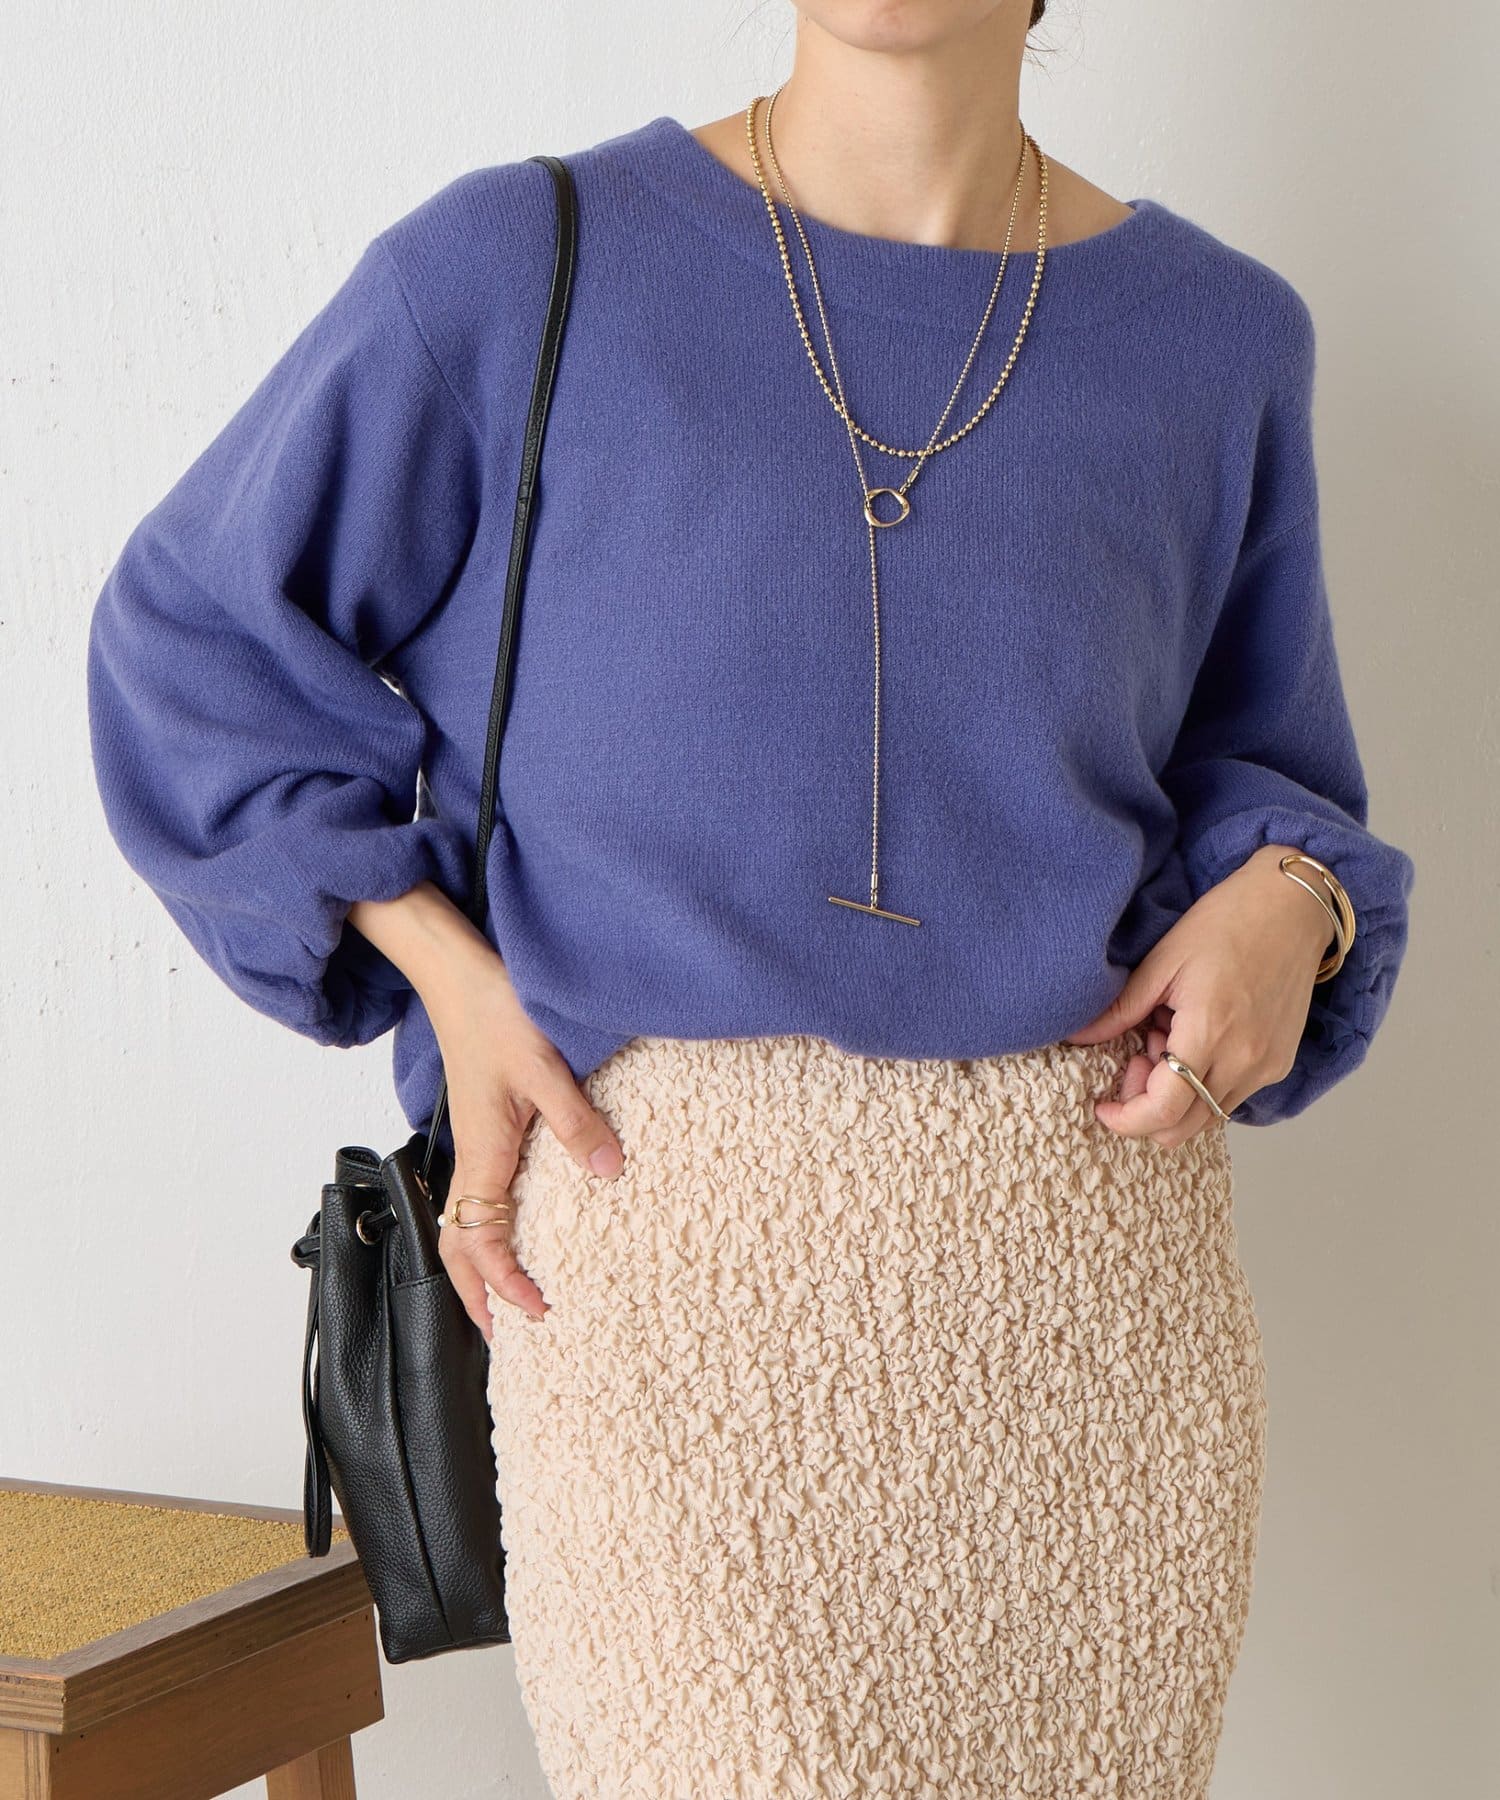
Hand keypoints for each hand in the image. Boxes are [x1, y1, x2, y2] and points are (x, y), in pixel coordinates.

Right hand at [346, 882, 624, 1336]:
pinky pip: (478, 1195)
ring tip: (507, 1300)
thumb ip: (577, 1122)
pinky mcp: (484, 1126)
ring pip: (464, 1223)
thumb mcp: (545, 1067)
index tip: (537, 1310)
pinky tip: (515, 1230)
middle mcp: (471, 1156)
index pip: (480, 1240)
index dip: (504, 1283)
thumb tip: (609, 1174)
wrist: (460, 973)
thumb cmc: (496, 1012)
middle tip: (508, 1337)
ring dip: (481, 1267)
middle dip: (478, 1296)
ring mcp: (474, 1143)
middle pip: (458, 1246)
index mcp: (482, 1152)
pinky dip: (489, 1231)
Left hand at [1063, 843, 1337, 1145]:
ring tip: (1168, 1039)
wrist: (1291, 907)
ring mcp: (1267, 1066)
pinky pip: (1230, 1097)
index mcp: (1210, 1032)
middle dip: (1146, 1108)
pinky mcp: (1280, 1063)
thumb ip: (1121, 1009)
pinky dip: (1203, 1084)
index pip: (1164, 1110)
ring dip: (1176, 1095)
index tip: (1104, 1106)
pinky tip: (1197, 1038)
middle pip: (1183, 1128)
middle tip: (1136, 1058)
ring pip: (1206, 1116)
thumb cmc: (1226, 923)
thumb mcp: (1162, 961)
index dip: (1125, 1119)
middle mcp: (1245, 1060)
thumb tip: (1079, 1037)